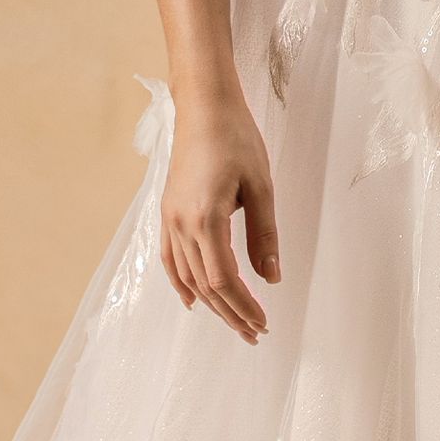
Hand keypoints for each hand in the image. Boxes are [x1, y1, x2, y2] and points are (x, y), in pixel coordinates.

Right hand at [160, 92, 280, 340]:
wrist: (203, 107)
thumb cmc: (236, 139)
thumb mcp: (261, 187)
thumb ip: (264, 235)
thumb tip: (271, 278)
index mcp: (206, 218)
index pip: (223, 280)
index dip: (243, 306)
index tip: (263, 323)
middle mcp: (182, 224)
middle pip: (204, 285)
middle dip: (230, 313)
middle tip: (255, 333)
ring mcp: (170, 219)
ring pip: (188, 276)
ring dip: (211, 304)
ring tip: (235, 322)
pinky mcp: (168, 212)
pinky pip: (171, 258)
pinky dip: (181, 283)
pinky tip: (193, 301)